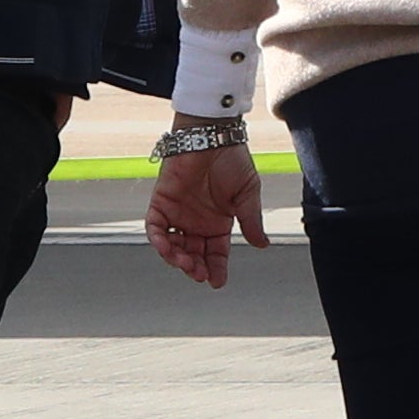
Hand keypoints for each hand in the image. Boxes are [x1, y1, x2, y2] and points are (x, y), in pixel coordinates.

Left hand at [145, 141, 268, 287]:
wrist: (212, 137)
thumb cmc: (232, 160)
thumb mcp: (248, 194)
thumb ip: (251, 220)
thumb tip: (262, 244)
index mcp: (218, 222)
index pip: (215, 253)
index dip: (216, 268)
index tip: (218, 282)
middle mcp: (196, 222)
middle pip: (193, 253)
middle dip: (195, 267)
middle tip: (199, 274)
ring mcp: (178, 214)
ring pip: (172, 245)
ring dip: (177, 258)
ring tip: (185, 263)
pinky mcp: (161, 203)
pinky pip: (155, 227)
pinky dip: (158, 240)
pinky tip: (167, 248)